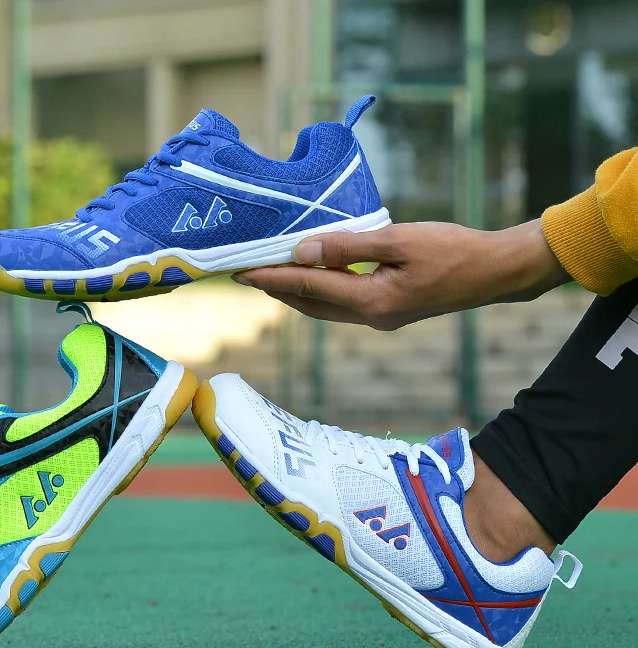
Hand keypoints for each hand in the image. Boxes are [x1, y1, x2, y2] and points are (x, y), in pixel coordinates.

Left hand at [232, 219, 570, 329]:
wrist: (493, 272)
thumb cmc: (453, 249)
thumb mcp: (399, 240)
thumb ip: (349, 246)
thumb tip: (305, 251)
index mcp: (371, 301)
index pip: (309, 289)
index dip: (273, 278)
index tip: (242, 272)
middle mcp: (370, 317)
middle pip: (310, 306)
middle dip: (276, 290)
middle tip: (245, 274)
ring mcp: (380, 318)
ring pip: (324, 309)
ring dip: (296, 294)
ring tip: (269, 275)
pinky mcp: (389, 312)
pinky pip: (342, 305)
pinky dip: (321, 292)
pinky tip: (313, 276)